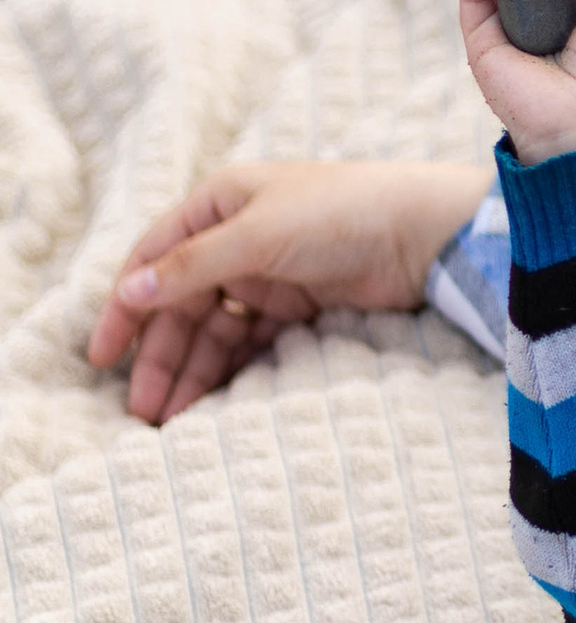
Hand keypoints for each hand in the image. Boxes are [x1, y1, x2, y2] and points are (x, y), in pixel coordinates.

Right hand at [87, 153, 495, 423]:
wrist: (426, 231)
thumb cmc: (340, 213)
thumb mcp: (257, 236)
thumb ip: (192, 266)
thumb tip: (129, 291)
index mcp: (217, 203)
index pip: (152, 258)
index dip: (125, 308)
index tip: (102, 358)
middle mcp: (236, 235)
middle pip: (182, 303)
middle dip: (161, 355)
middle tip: (143, 411)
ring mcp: (268, 271)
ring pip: (215, 328)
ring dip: (193, 369)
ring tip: (173, 419)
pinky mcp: (299, 302)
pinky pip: (252, 341)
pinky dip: (231, 369)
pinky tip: (215, 401)